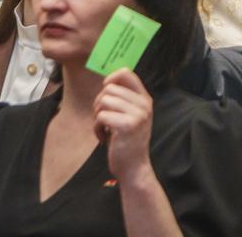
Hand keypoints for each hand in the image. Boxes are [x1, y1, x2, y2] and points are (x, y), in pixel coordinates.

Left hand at [94, 68, 155, 183]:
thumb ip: (124, 99)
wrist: (134, 167)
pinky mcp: (127, 125)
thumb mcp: (131, 115)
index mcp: (145, 99)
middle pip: (110, 88)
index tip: (105, 91)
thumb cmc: (127, 141)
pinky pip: (101, 116)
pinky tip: (103, 137)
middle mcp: (144, 104)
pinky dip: (97, 128)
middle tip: (103, 118)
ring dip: (97, 116)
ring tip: (104, 128)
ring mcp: (138, 114)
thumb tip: (107, 81)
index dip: (111, 78)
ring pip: (104, 101)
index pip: (127, 73)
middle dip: (99, 103)